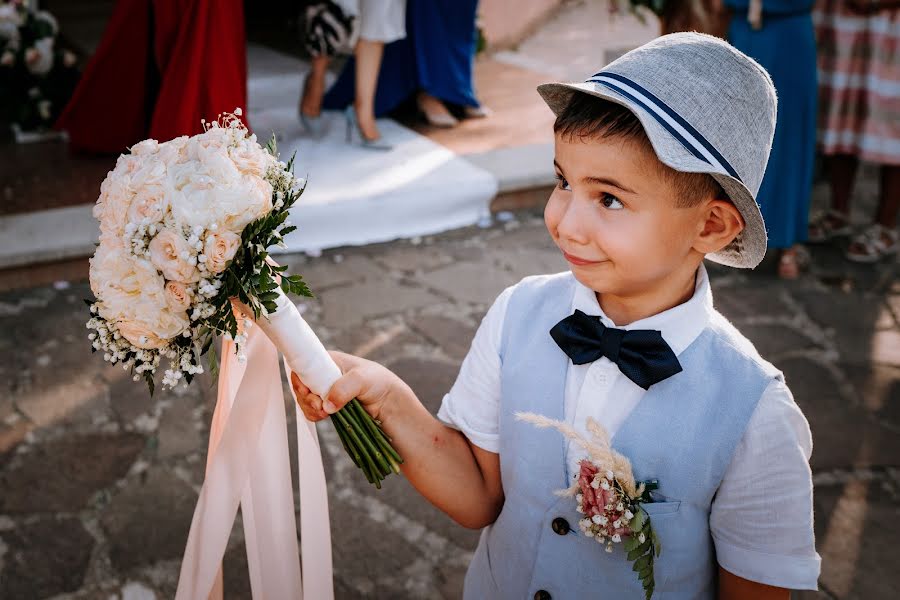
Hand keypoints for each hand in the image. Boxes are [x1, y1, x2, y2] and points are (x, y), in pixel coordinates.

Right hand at [290, 351, 408, 422]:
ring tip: (325, 413)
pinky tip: (326, 416)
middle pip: (301, 386)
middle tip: (320, 406)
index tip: (307, 392)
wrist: (388, 401)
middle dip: (307, 399)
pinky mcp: (328, 405)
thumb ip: (343, 388)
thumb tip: (327, 405)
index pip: (303, 366)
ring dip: (311, 409)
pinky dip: (315, 415)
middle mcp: (323, 375)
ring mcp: (325, 391)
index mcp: (328, 361)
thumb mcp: (361, 379)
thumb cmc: (378, 382)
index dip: (300, 380)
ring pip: (305, 400)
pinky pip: (313, 411)